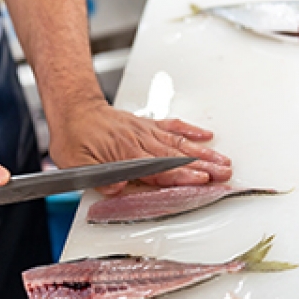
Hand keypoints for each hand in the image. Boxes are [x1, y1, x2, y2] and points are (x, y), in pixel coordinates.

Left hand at [47, 102, 232, 194]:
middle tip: (224, 173)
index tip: (201, 179)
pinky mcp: (146, 125)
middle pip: (177, 156)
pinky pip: (172, 126)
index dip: (182, 175)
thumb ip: (98, 179)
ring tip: (223, 160)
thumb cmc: (74, 137)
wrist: (74, 109)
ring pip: (179, 143)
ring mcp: (145, 132)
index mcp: (125, 153)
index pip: (159, 167)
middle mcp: (139, 141)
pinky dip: (190, 130)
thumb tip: (118, 189)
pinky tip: (206, 135)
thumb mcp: (76, 164)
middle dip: (203, 166)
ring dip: (203, 152)